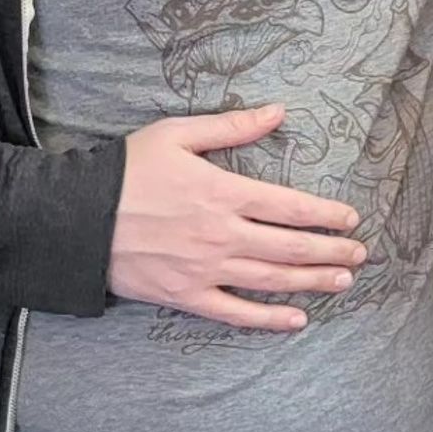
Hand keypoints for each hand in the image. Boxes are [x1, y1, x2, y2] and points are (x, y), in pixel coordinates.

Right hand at [109, 104, 366, 331]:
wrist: (73, 219)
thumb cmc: (124, 171)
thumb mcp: (177, 134)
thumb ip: (231, 126)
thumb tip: (278, 111)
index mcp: (222, 192)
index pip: (289, 206)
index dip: (325, 215)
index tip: (351, 219)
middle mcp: (221, 234)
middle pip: (289, 247)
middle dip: (329, 251)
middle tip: (359, 254)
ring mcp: (205, 269)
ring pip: (271, 280)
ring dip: (312, 281)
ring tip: (342, 280)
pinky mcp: (185, 296)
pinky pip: (235, 312)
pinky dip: (268, 319)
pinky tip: (297, 320)